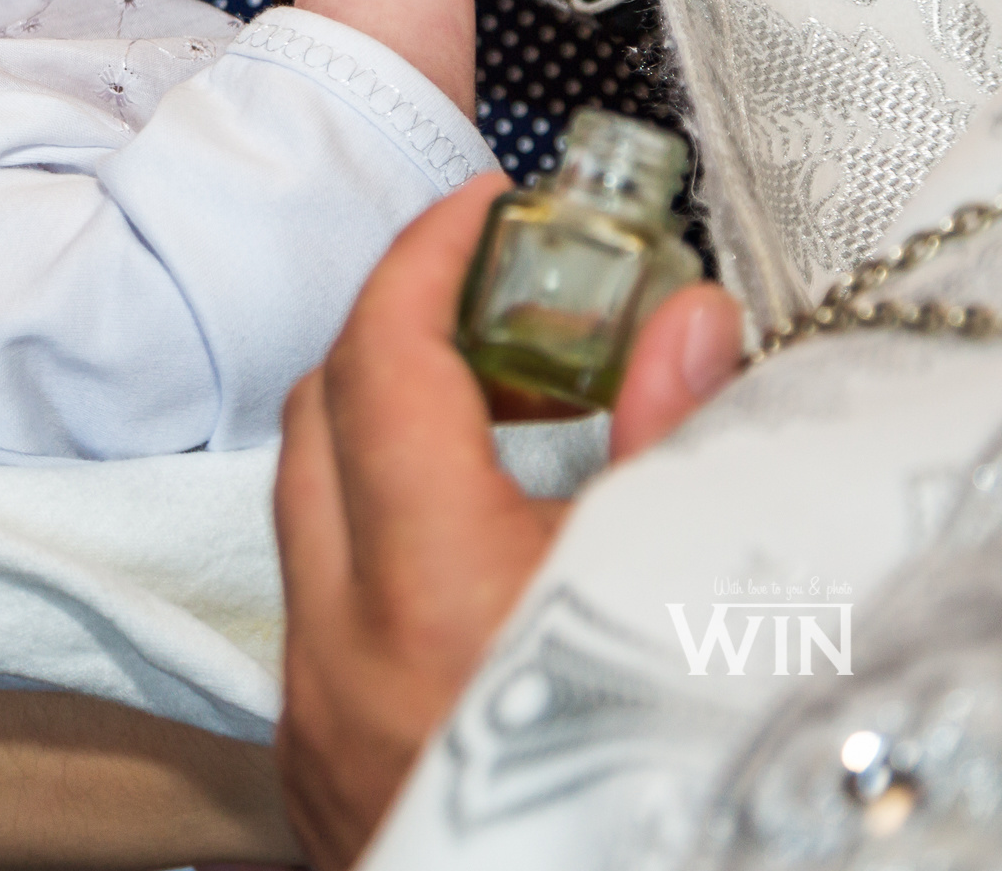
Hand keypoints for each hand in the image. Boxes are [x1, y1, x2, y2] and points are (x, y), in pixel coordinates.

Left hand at [273, 176, 742, 868]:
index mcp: (435, 592)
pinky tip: (462, 536)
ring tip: (501, 408)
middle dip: (396, 329)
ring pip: (303, 512)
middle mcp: (339, 646)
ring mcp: (310, 708)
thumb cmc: (666, 795)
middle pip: (316, 418)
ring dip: (378, 433)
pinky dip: (370, 535)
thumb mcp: (697, 597)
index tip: (481, 206)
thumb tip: (682, 313)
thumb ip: (677, 441)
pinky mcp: (307, 762)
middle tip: (498, 293)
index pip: (384, 361)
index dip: (427, 258)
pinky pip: (311, 601)